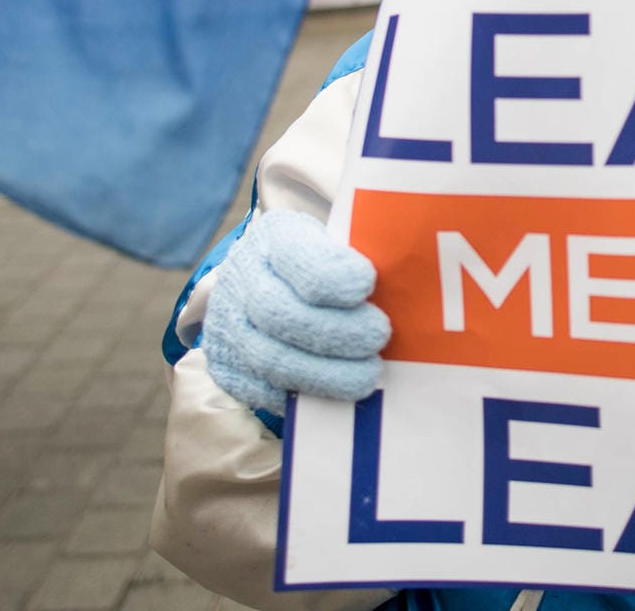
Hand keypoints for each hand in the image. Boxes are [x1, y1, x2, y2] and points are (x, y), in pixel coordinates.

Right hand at [200, 209, 390, 413]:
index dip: (331, 274)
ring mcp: (228, 326)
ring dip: (324, 374)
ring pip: (270, 358)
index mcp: (273, 238)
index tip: (367, 285)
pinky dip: (304, 396)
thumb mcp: (333, 241)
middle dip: (335, 331)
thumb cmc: (316, 263)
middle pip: (280, 313)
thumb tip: (407, 288)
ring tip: (367, 376)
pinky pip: (262, 390)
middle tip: (378, 338)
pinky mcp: (229, 368)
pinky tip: (337, 394)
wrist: (257, 283)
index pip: (295, 255)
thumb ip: (359, 257)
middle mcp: (241, 279)